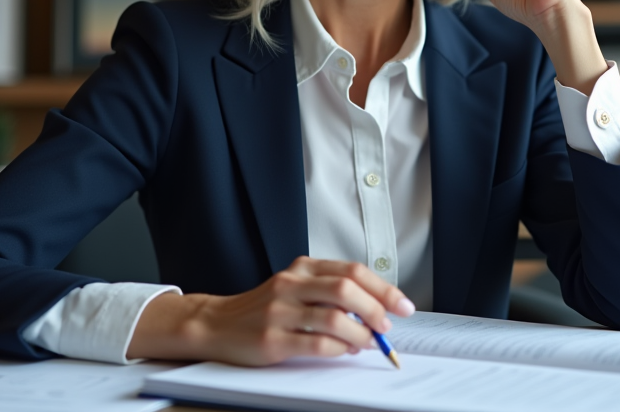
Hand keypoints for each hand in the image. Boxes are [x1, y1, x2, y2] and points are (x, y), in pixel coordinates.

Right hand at [126, 256, 414, 364]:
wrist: (216, 324)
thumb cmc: (263, 308)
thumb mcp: (295, 287)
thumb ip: (330, 292)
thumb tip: (376, 310)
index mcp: (302, 267)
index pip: (353, 271)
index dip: (384, 288)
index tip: (403, 305)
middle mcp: (291, 284)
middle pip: (347, 289)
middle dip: (377, 310)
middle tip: (388, 327)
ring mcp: (280, 311)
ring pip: (335, 318)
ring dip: (362, 334)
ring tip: (368, 343)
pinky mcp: (272, 340)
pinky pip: (317, 344)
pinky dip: (340, 349)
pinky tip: (346, 351)